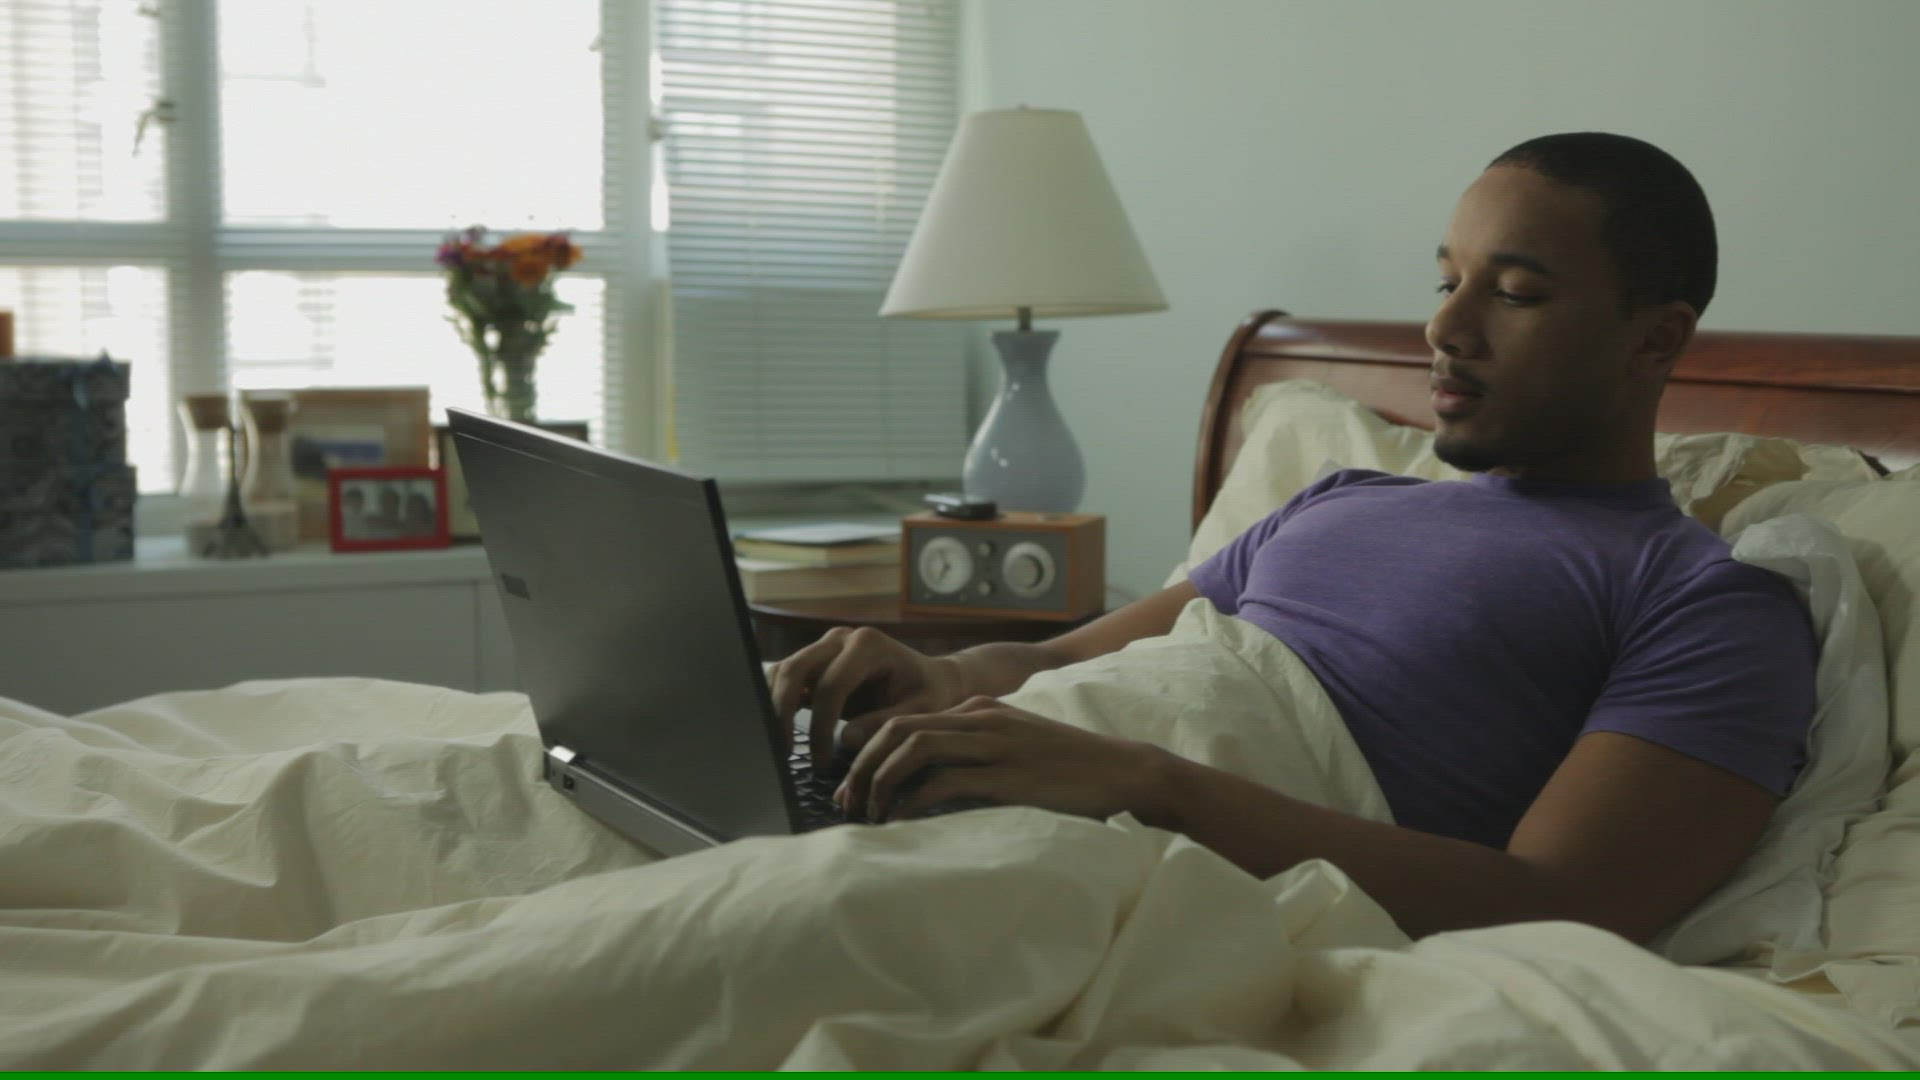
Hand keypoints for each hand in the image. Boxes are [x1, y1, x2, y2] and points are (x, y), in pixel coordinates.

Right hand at [767, 627, 968, 764]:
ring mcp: (826, 648)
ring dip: (774, 707)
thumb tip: (844, 739)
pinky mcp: (817, 663)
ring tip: (780, 746)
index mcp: (868, 645)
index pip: (831, 685)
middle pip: (795, 669)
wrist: (932, 680)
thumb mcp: (919, 712)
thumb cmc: (930, 695)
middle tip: (785, 753)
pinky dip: (777, 703)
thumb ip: (884, 724)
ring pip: (783, 671)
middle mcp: (842, 639)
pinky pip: (786, 678)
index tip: (822, 760)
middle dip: (783, 712)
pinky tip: (781, 734)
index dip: (820, 725)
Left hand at [833, 696, 1169, 823]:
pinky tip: (900, 821)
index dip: (867, 750)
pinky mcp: (1008, 775)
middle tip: (845, 801)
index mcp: (980, 709)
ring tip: (867, 813)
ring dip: (879, 781)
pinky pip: (944, 782)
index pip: (905, 719)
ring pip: (913, 748)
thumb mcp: (1017, 748)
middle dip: (861, 764)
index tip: (851, 784)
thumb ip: (977, 755)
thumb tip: (928, 788)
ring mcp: (995, 744)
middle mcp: (981, 718)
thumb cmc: (1071, 770)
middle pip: (897, 728)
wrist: (1126, 771)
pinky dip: (912, 801)